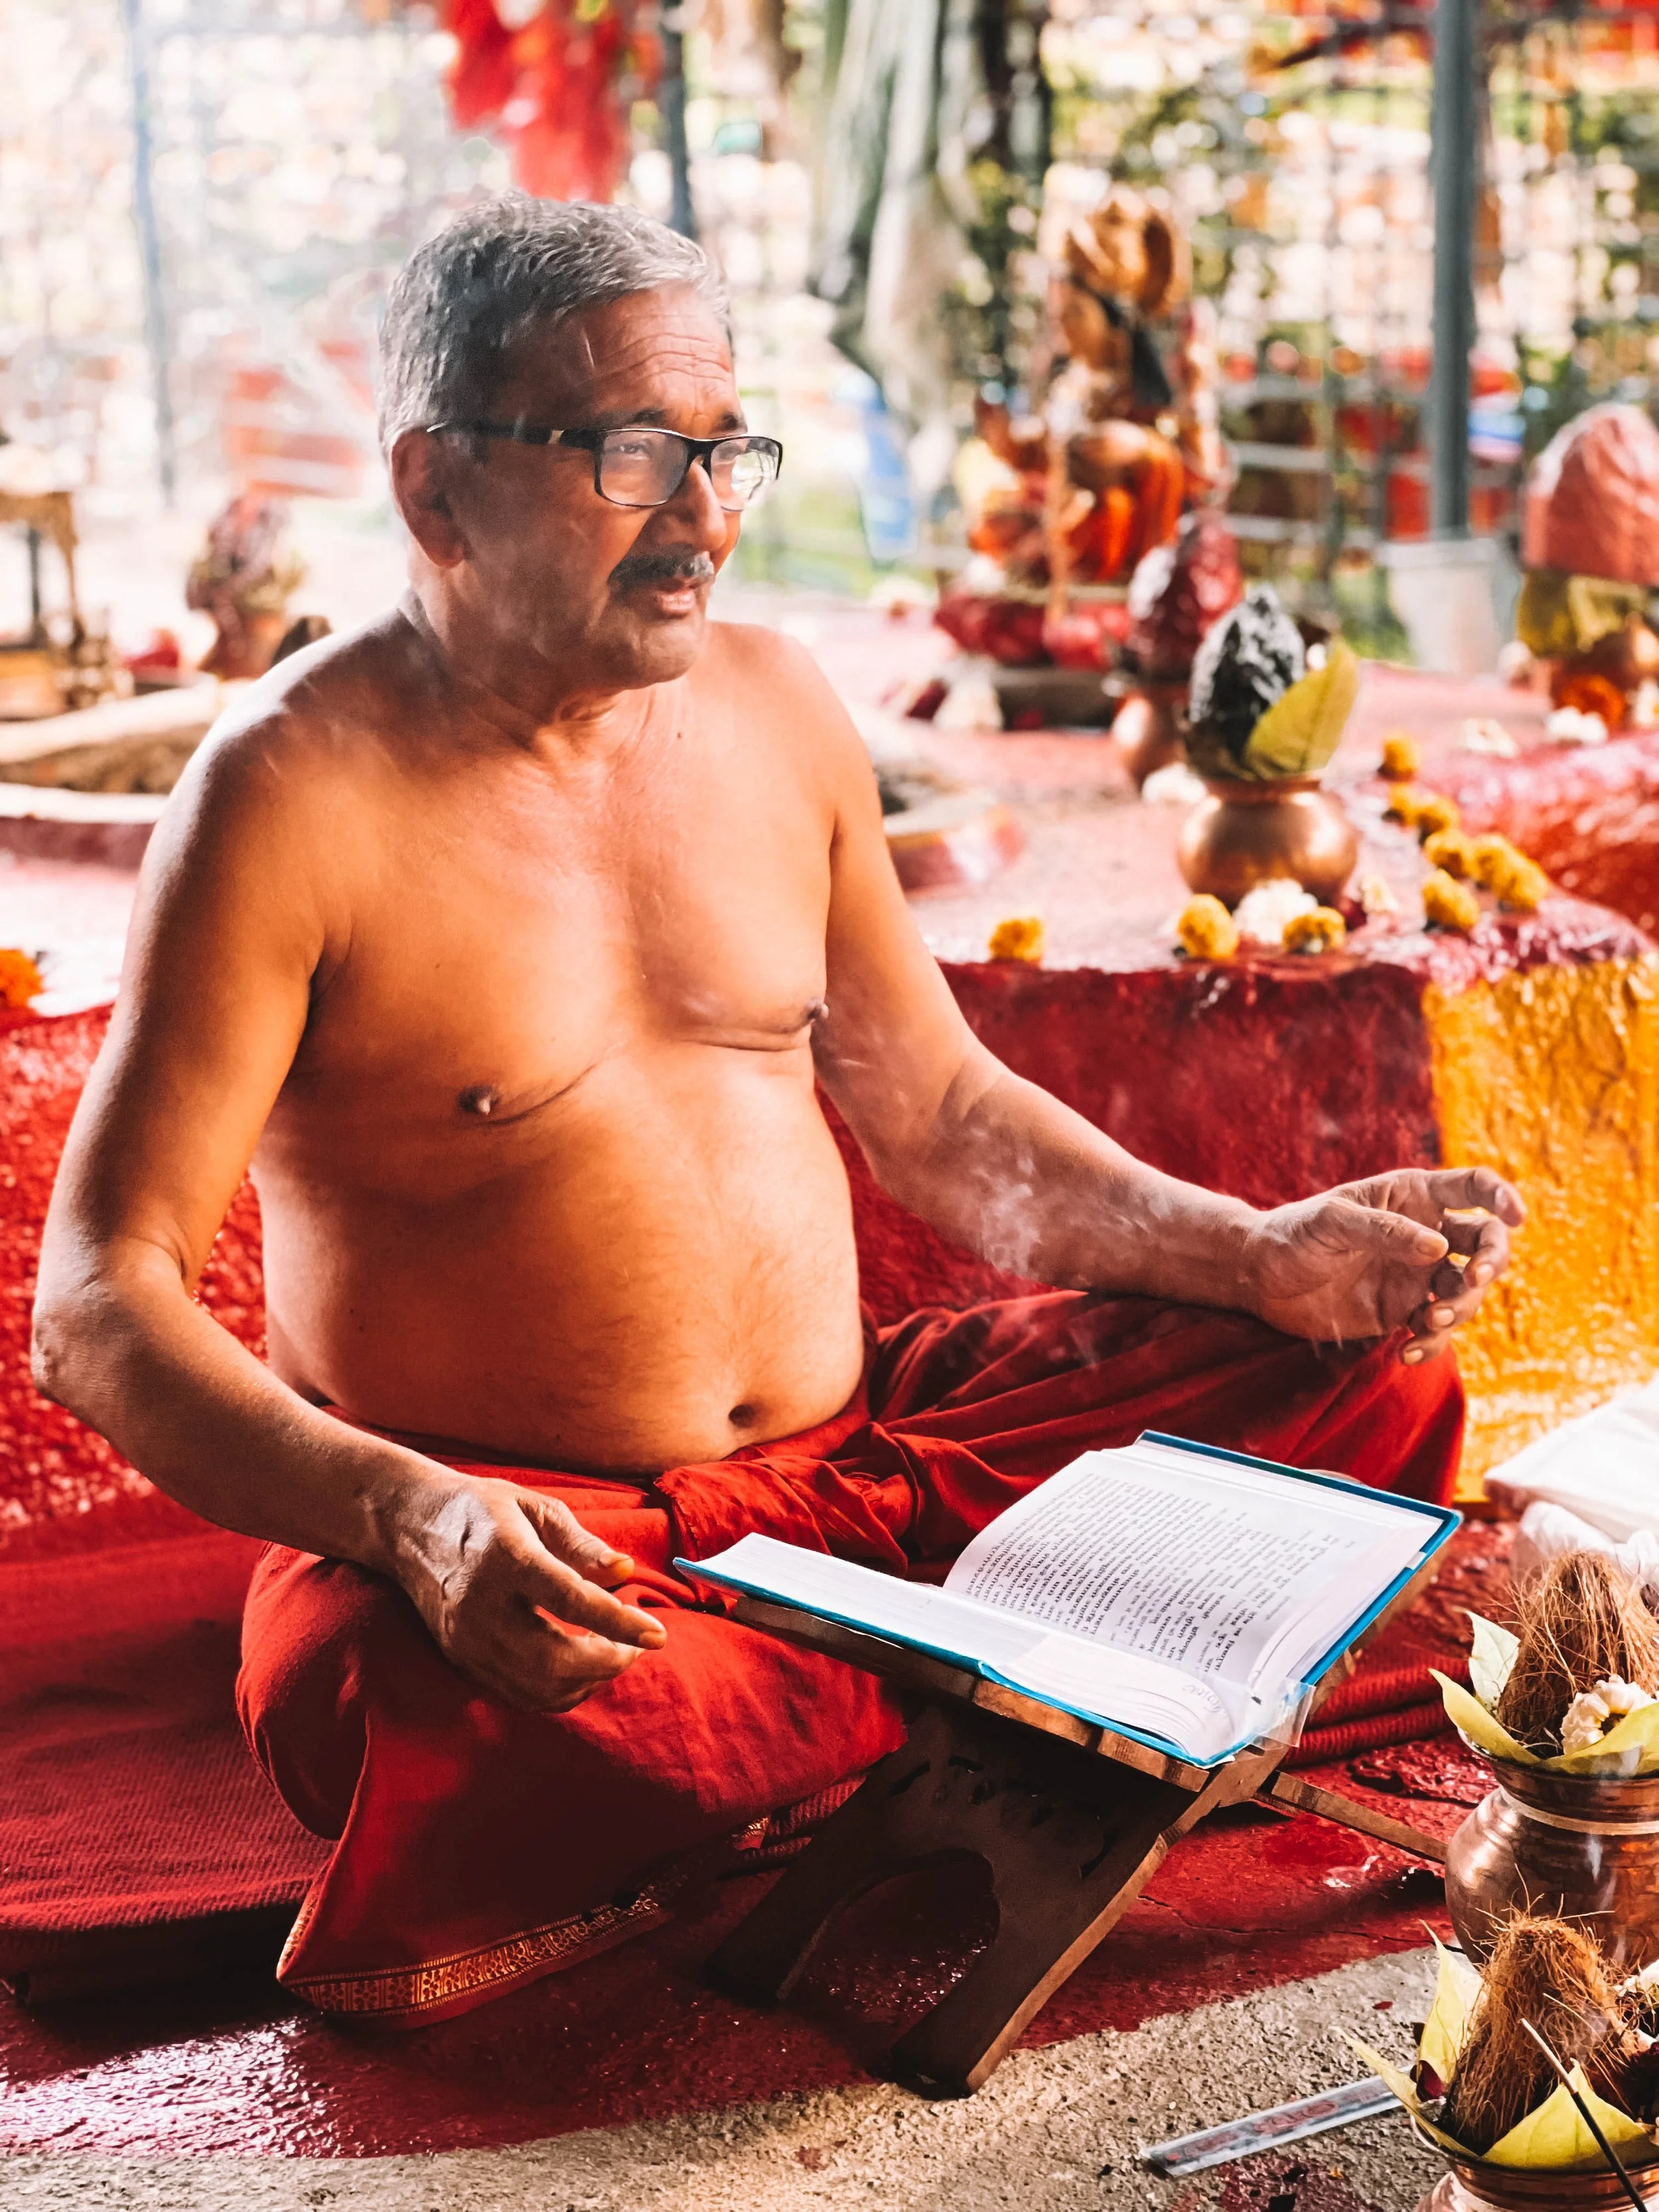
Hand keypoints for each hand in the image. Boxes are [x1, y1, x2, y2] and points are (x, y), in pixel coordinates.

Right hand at [390, 1469, 666, 1711]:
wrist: (409, 1526)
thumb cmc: (483, 1509)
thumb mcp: (535, 1506)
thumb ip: (582, 1542)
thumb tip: (625, 1571)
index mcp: (507, 1556)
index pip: (570, 1599)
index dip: (619, 1622)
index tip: (658, 1635)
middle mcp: (482, 1604)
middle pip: (553, 1658)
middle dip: (607, 1663)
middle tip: (635, 1647)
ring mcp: (467, 1639)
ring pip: (536, 1686)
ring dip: (587, 1682)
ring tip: (612, 1656)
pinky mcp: (460, 1659)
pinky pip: (517, 1694)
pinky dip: (558, 1692)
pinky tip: (579, 1670)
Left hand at [1242, 1167, 1523, 1362]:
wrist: (1260, 1277)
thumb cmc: (1292, 1233)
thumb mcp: (1331, 1222)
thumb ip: (1383, 1230)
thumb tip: (1439, 1247)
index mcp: (1412, 1196)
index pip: (1472, 1187)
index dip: (1501, 1197)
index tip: (1516, 1216)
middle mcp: (1424, 1234)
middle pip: (1484, 1243)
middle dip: (1489, 1262)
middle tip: (1470, 1278)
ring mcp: (1417, 1275)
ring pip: (1466, 1292)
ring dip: (1459, 1307)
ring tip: (1428, 1321)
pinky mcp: (1402, 1310)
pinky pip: (1436, 1329)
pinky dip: (1431, 1342)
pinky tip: (1407, 1351)